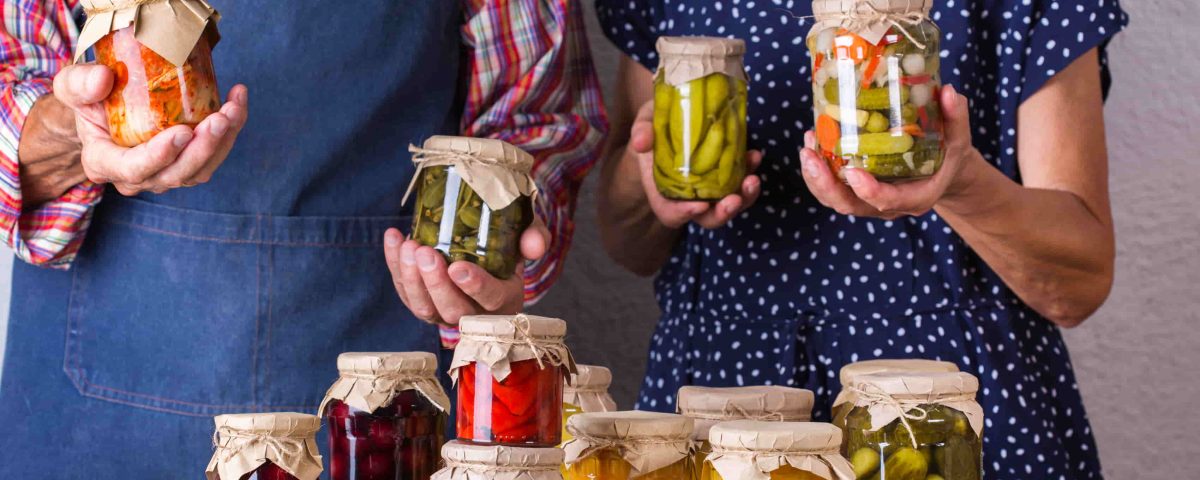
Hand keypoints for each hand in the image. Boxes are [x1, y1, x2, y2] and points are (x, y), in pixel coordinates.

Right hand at [52, 64, 247, 195]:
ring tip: (235, 107)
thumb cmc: (87, 100)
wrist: (104, 109)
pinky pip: (214, 156)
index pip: (134, 169)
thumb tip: (103, 78)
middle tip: (220, 118)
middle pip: (176, 174)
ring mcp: (165, 175)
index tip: (182, 132)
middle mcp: (137, 178)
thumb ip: (79, 83)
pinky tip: (237, 102)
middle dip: (203, 148)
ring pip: (201, 170)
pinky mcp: (188, 165)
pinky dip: (231, 131)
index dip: (160, 156)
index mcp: (104, 163)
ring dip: (223, 141)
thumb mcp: (71, 87)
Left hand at [383, 218, 550, 326]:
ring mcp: (443, 311)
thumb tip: (535, 244)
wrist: (485, 249)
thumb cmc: (509, 245)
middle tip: (425, 252)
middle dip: (435, 283)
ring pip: (423, 307)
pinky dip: (395, 266)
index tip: (458, 267)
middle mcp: (472, 313)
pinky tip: (394, 237)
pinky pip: (405, 291)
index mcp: (503, 299)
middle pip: (451, 309)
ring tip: (408, 246)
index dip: (475, 286)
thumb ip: (535, 237)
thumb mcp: (528, 237)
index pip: (490, 300)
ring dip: (411, 278)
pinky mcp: (422, 302)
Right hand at [628, 100, 762, 228]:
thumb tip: (642, 141)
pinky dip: (749, 172)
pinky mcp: (727, 175)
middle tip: (735, 199)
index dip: (684, 213)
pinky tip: (754, 156)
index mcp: (662, 189)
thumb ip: (642, 130)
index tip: (701, 205)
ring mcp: (710, 188)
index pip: (670, 213)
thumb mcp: (645, 122)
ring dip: (745, 197)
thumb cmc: (656, 125)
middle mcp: (688, 195)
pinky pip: (740, 182)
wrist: (674, 116)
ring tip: (753, 179)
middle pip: (707, 217)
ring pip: (729, 205)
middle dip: (723, 213)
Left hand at [799, 85, 977, 218]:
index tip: (853, 172)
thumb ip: (955, 118)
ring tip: (806, 147)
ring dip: (815, 178)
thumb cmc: (948, 156)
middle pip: (849, 205)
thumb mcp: (958, 139)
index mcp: (915, 197)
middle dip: (825, 185)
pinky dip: (817, 171)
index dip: (869, 191)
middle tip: (811, 156)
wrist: (941, 173)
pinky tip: (811, 143)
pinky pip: (831, 189)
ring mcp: (869, 201)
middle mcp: (887, 205)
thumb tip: (948, 91)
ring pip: (835, 199)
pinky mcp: (856, 193)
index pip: (887, 202)